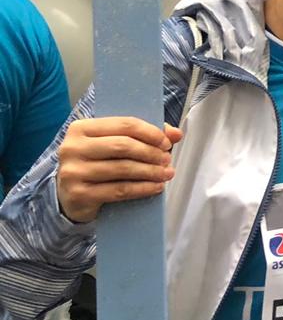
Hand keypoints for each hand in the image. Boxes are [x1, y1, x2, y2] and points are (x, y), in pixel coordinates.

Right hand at [55, 117, 182, 222]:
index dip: (150, 132)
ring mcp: (73, 172)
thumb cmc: (96, 163)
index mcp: (81, 128)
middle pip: (123, 146)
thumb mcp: (114, 143)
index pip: (124, 124)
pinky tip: (156, 187)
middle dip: (151, 153)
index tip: (166, 142)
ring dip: (150, 171)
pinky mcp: (79, 194)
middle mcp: (72, 148)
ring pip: (122, 168)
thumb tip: (175, 134)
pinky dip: (142, 188)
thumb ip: (143, 135)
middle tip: (167, 159)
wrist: (70, 195)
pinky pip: (119, 190)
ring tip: (166, 173)